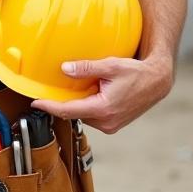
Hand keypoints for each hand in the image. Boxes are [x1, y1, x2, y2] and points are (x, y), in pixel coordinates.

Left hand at [29, 55, 173, 133]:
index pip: (68, 110)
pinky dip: (85, 106)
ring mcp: (110, 125)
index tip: (35, 103)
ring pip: (83, 115)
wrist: (157, 82)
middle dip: (60, 104)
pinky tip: (85, 93)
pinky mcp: (113, 123)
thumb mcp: (110, 66)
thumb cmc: (137, 73)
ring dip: (75, 104)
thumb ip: (86, 68)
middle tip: (47, 92)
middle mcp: (106, 122)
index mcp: (103, 109)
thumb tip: (65, 69)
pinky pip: (92, 115)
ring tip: (69, 89)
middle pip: (74, 114)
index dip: (49, 107)